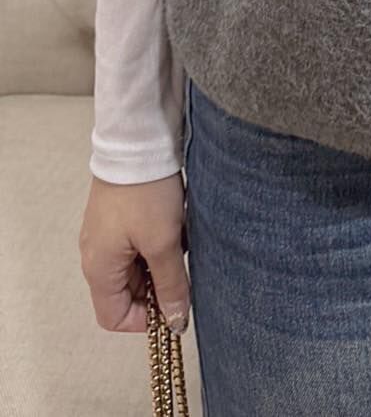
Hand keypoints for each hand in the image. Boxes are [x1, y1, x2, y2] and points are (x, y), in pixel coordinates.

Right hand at [79, 172, 189, 334]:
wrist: (138, 142)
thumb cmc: (145, 192)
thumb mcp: (163, 243)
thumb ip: (170, 285)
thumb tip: (176, 321)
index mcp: (98, 268)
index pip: (114, 317)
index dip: (145, 320)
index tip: (173, 304)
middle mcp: (96, 255)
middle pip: (127, 292)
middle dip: (158, 284)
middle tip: (181, 265)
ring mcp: (106, 234)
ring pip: (138, 266)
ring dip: (162, 259)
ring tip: (179, 236)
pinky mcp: (119, 216)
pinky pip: (140, 243)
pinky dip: (160, 240)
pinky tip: (176, 221)